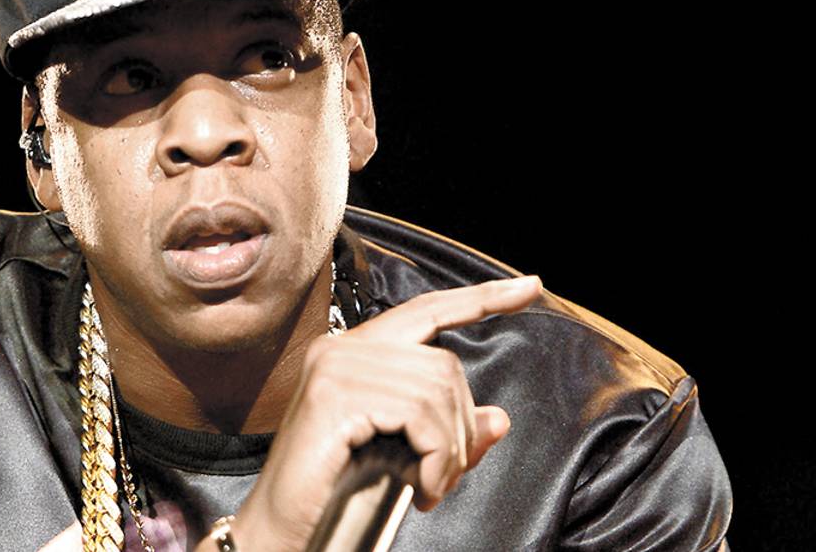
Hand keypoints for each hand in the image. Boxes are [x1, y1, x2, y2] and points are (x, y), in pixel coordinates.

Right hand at [231, 275, 542, 551]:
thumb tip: (498, 418)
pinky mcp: (333, 395)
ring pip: (436, 390)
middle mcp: (342, 349)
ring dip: (447, 451)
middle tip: (441, 478)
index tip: (529, 287)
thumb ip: (448, 432)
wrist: (286, 533)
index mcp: (356, 353)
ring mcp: (335, 367)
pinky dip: (434, 457)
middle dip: (459, 428)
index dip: (481, 299)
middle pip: (444, 363)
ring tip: (429, 486)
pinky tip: (420, 486)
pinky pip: (417, 413)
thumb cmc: (337, 496)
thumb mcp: (407, 459)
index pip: (428, 311)